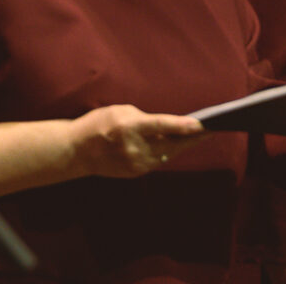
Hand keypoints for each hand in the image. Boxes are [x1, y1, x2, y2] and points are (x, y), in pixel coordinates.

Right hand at [68, 104, 205, 178]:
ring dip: (181, 146)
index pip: (163, 126)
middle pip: (171, 145)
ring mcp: (135, 164)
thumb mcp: (120, 111)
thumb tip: (166, 127)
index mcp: (129, 127)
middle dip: (192, 138)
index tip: (202, 125)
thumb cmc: (97, 124)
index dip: (184, 126)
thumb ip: (144, 119)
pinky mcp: (135, 173)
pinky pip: (156, 161)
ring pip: (167, 155)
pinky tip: (174, 145)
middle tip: (209, 131)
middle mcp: (134, 148)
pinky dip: (165, 153)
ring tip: (195, 136)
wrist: (76, 151)